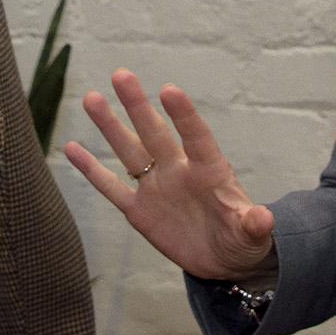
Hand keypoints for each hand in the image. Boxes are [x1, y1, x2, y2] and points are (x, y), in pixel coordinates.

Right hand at [63, 68, 275, 281]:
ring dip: (109, 126)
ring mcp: (156, 188)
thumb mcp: (252, 236)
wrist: (223, 260)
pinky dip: (91, 170)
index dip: (183, 116)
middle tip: (121, 75)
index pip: (196, 137)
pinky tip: (70, 148)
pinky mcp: (139, 210)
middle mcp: (178, 171)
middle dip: (138, 106)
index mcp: (209, 172)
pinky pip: (111, 187)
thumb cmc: (242, 240)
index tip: (169, 90)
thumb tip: (264, 220)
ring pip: (129, 151)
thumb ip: (253, 226)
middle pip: (154, 133)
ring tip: (91, 98)